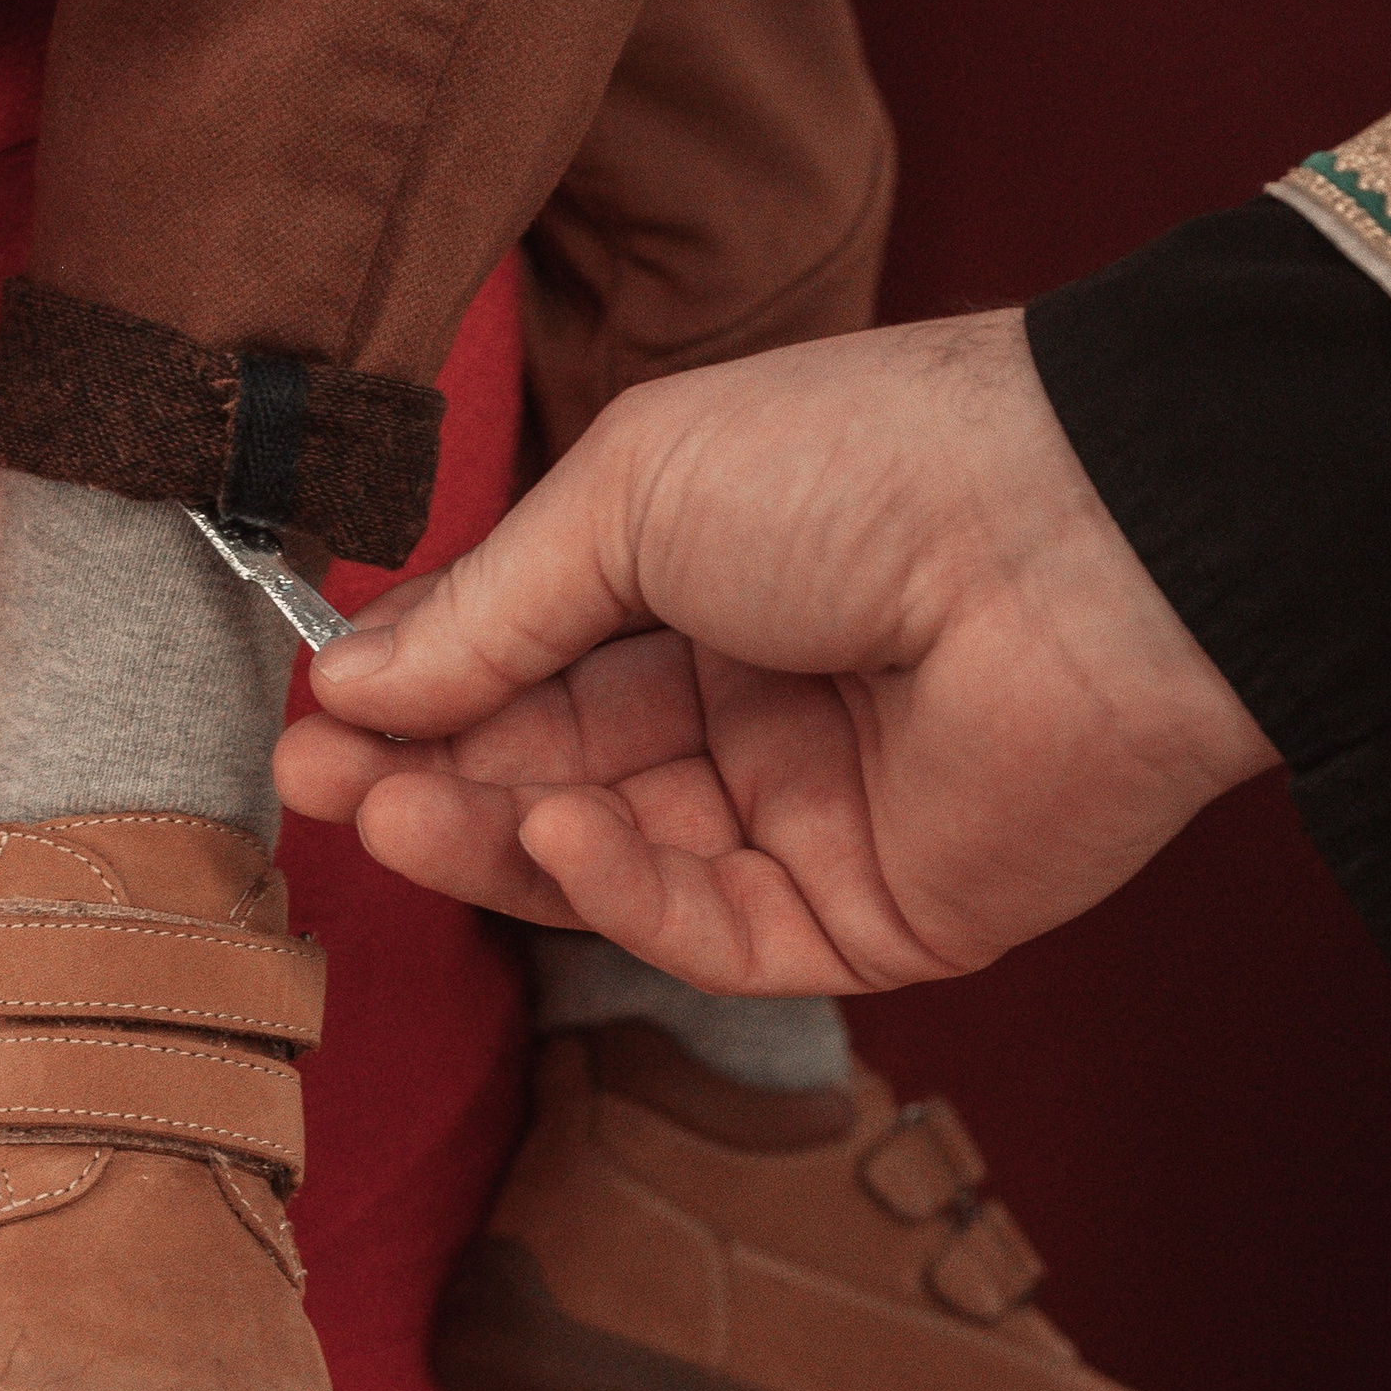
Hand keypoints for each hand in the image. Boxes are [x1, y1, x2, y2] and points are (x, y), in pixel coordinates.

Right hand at [274, 312, 1273, 993]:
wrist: (1076, 537)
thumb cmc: (865, 463)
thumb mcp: (633, 491)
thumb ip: (492, 606)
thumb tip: (349, 677)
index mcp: (715, 579)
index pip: (537, 663)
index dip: (424, 696)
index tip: (314, 722)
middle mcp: (760, 701)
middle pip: (559, 772)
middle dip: (433, 781)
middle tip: (316, 794)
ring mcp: (815, 813)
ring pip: (619, 863)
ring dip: (499, 839)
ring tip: (394, 813)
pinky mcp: (873, 915)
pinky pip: (715, 927)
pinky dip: (620, 890)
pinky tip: (550, 832)